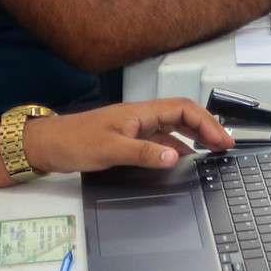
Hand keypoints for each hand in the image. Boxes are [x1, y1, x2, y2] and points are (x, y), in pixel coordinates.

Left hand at [25, 98, 233, 174]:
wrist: (46, 146)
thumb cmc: (74, 142)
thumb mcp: (110, 150)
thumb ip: (144, 153)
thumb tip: (176, 157)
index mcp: (140, 113)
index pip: (183, 109)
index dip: (206, 122)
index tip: (222, 140)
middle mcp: (141, 118)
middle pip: (182, 117)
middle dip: (206, 128)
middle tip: (225, 147)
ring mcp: (135, 129)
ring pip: (172, 129)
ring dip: (193, 138)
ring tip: (211, 153)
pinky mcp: (127, 140)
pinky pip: (159, 142)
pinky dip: (175, 149)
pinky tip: (180, 161)